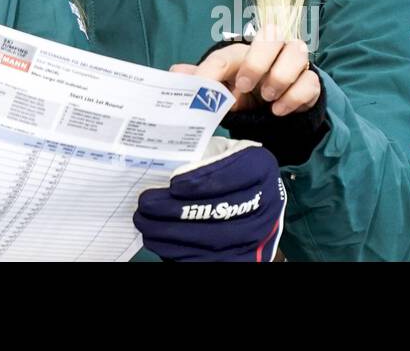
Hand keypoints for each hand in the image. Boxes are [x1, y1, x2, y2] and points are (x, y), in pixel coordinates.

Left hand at [134, 137, 286, 260]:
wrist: (253, 198)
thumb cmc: (227, 167)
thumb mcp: (220, 150)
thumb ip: (201, 153)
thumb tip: (163, 160)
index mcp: (260, 167)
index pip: (237, 173)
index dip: (204, 180)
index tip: (173, 184)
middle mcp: (266, 202)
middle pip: (220, 210)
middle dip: (177, 209)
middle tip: (145, 204)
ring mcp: (257, 234)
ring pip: (213, 239)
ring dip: (172, 233)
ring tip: (144, 222)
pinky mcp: (244, 257)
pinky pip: (209, 259)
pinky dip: (179, 252)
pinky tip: (157, 241)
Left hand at [172, 25, 320, 116]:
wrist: (276, 106)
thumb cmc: (244, 91)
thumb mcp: (221, 89)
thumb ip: (201, 80)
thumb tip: (175, 73)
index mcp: (241, 52)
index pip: (225, 56)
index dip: (210, 71)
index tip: (202, 87)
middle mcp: (271, 49)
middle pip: (272, 34)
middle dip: (258, 61)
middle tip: (246, 86)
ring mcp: (293, 63)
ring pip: (297, 52)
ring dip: (280, 76)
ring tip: (267, 98)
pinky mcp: (310, 82)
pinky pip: (310, 81)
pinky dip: (295, 96)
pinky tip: (280, 110)